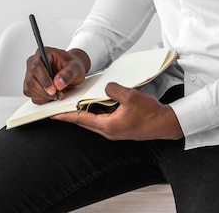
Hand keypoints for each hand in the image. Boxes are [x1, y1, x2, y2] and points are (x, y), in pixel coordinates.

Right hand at [23, 48, 89, 103]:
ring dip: (43, 96)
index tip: (53, 89)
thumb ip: (68, 74)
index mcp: (43, 54)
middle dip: (44, 91)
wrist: (72, 70)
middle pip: (31, 80)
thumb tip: (58, 83)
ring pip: (29, 89)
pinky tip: (51, 95)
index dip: (44, 79)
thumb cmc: (72, 65)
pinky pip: (31, 95)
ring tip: (57, 94)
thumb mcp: (75, 67)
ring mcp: (30, 74)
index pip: (37, 66)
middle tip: (57, 94)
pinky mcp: (31, 85)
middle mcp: (33, 63)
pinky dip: (41, 98)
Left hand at [52, 82, 183, 140]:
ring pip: (93, 119)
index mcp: (108, 126)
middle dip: (71, 114)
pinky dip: (96, 110)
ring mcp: (114, 130)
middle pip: (84, 121)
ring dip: (84, 111)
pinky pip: (102, 118)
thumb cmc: (150, 113)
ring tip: (74, 102)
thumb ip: (113, 90)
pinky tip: (95, 101)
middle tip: (58, 108)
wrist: (165, 123)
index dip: (66, 116)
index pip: (81, 119)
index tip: (53, 115)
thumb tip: (105, 87)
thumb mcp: (131, 96)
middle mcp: (108, 130)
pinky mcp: (119, 127)